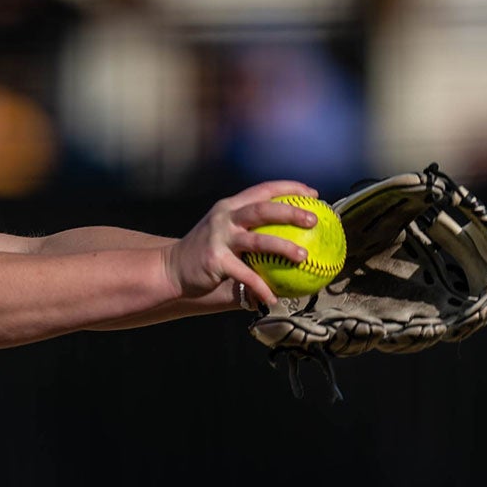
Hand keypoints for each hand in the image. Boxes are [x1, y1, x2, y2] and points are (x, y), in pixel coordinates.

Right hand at [164, 181, 318, 305]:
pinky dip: (261, 287)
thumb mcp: (226, 233)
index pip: (263, 190)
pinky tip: (274, 298)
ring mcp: (219, 238)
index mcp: (230, 207)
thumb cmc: (206, 254)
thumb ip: (251, 232)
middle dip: (291, 211)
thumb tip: (292, 239)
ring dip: (284, 248)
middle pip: (263, 209)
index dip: (289, 188)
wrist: (172, 268)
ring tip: (304, 257)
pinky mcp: (216, 260)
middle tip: (314, 220)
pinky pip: (246, 275)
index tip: (313, 194)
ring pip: (258, 241)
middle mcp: (225, 218)